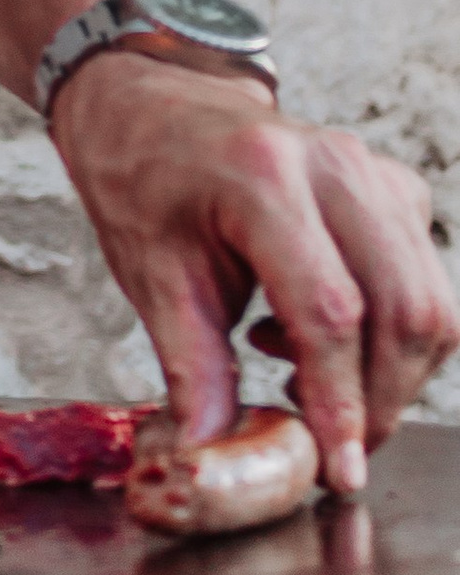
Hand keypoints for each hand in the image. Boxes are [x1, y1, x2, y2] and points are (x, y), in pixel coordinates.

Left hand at [53, 51, 457, 496]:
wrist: (152, 104)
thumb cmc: (143, 179)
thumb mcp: (151, 276)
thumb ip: (193, 368)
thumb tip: (214, 452)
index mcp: (264, 180)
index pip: (331, 312)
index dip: (340, 402)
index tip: (339, 469)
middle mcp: (337, 168)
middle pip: (406, 310)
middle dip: (381, 399)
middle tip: (332, 445)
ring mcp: (375, 171)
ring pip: (431, 301)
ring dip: (391, 372)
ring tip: (306, 382)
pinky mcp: (396, 187)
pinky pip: (425, 278)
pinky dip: (390, 332)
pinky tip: (312, 332)